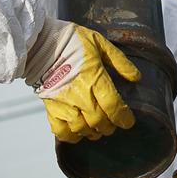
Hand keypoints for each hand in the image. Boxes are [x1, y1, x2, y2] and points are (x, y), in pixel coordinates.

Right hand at [27, 18, 140, 142]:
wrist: (40, 44)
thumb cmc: (72, 41)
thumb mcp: (100, 43)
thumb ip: (120, 61)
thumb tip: (136, 78)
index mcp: (94, 79)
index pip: (113, 107)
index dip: (124, 118)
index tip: (128, 121)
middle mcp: (80, 96)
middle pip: (100, 122)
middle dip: (110, 126)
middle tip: (112, 122)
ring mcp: (64, 104)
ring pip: (83, 129)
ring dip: (93, 132)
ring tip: (97, 128)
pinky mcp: (50, 108)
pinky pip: (61, 131)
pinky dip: (72, 136)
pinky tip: (78, 131)